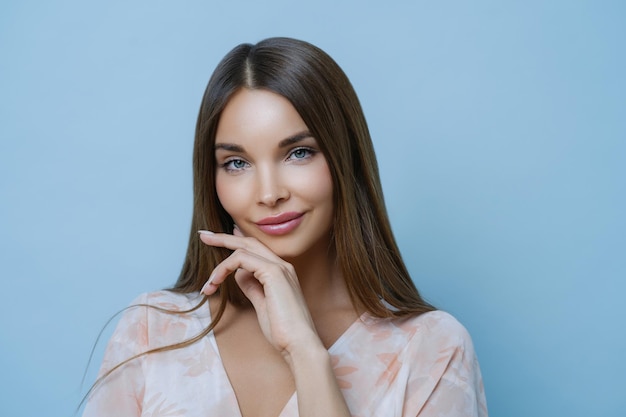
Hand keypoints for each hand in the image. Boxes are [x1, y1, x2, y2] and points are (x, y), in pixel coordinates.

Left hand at [198, 229, 319, 357]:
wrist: (299, 344)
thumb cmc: (282, 331)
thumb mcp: (262, 304)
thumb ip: (252, 286)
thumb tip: (239, 275)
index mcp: (281, 272)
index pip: (256, 248)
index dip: (236, 241)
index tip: (217, 240)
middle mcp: (282, 265)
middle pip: (249, 241)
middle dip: (223, 238)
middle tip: (203, 236)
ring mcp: (279, 267)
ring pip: (243, 248)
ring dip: (219, 266)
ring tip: (207, 285)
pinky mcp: (273, 273)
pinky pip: (241, 259)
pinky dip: (224, 269)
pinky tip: (215, 283)